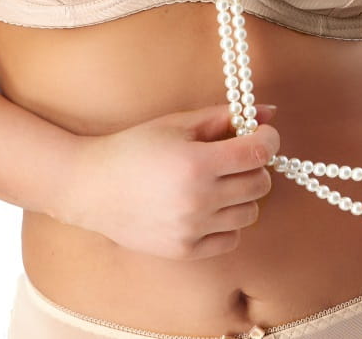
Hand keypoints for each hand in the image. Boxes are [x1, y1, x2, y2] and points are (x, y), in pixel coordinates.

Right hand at [69, 103, 279, 260]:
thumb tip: (269, 111)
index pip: (258, 153)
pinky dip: (227, 221)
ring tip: (218, 181)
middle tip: (236, 155)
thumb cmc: (134, 148)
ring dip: (242, 194)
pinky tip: (207, 205)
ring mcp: (193, 229)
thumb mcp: (177, 124)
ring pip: (249, 213)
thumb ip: (224, 117)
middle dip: (254, 165)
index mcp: (197, 163)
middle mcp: (199, 200)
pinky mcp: (186, 251)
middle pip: (260, 184)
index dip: (268, 139)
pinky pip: (231, 238)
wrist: (92, 187)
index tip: (262, 133)